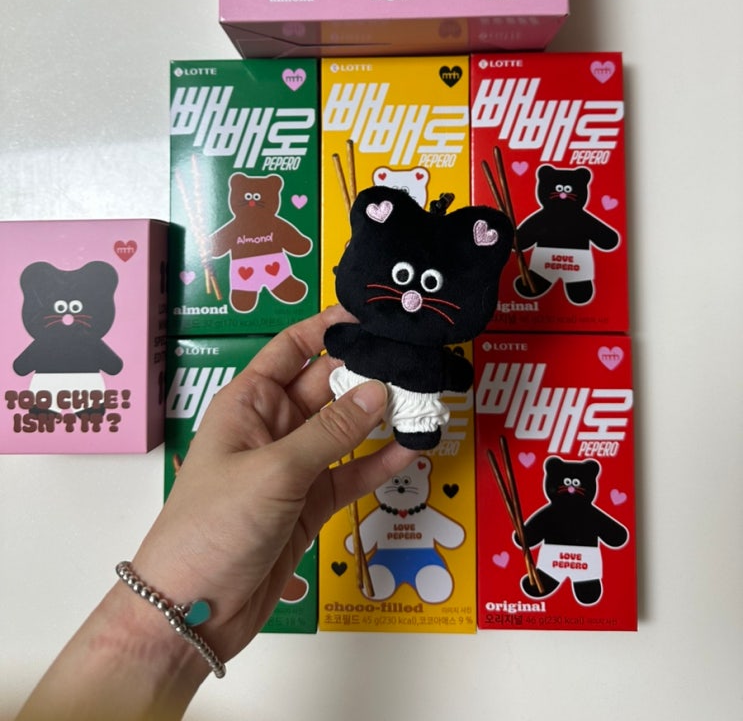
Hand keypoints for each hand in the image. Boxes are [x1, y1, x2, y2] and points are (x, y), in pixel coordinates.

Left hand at [130, 303, 415, 664]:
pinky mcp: (310, 504)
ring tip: (424, 400)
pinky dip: (379, 462)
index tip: (372, 317)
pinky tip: (411, 450)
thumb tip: (377, 390)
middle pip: (327, 386)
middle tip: (415, 359)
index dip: (330, 327)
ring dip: (380, 417)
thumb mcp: (273, 472)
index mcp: (249, 402)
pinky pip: (350, 473)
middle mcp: (273, 427)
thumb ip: (329, 433)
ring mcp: (293, 466)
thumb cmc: (212, 527)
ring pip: (345, 430)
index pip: (292, 348)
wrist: (192, 611)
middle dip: (367, 372)